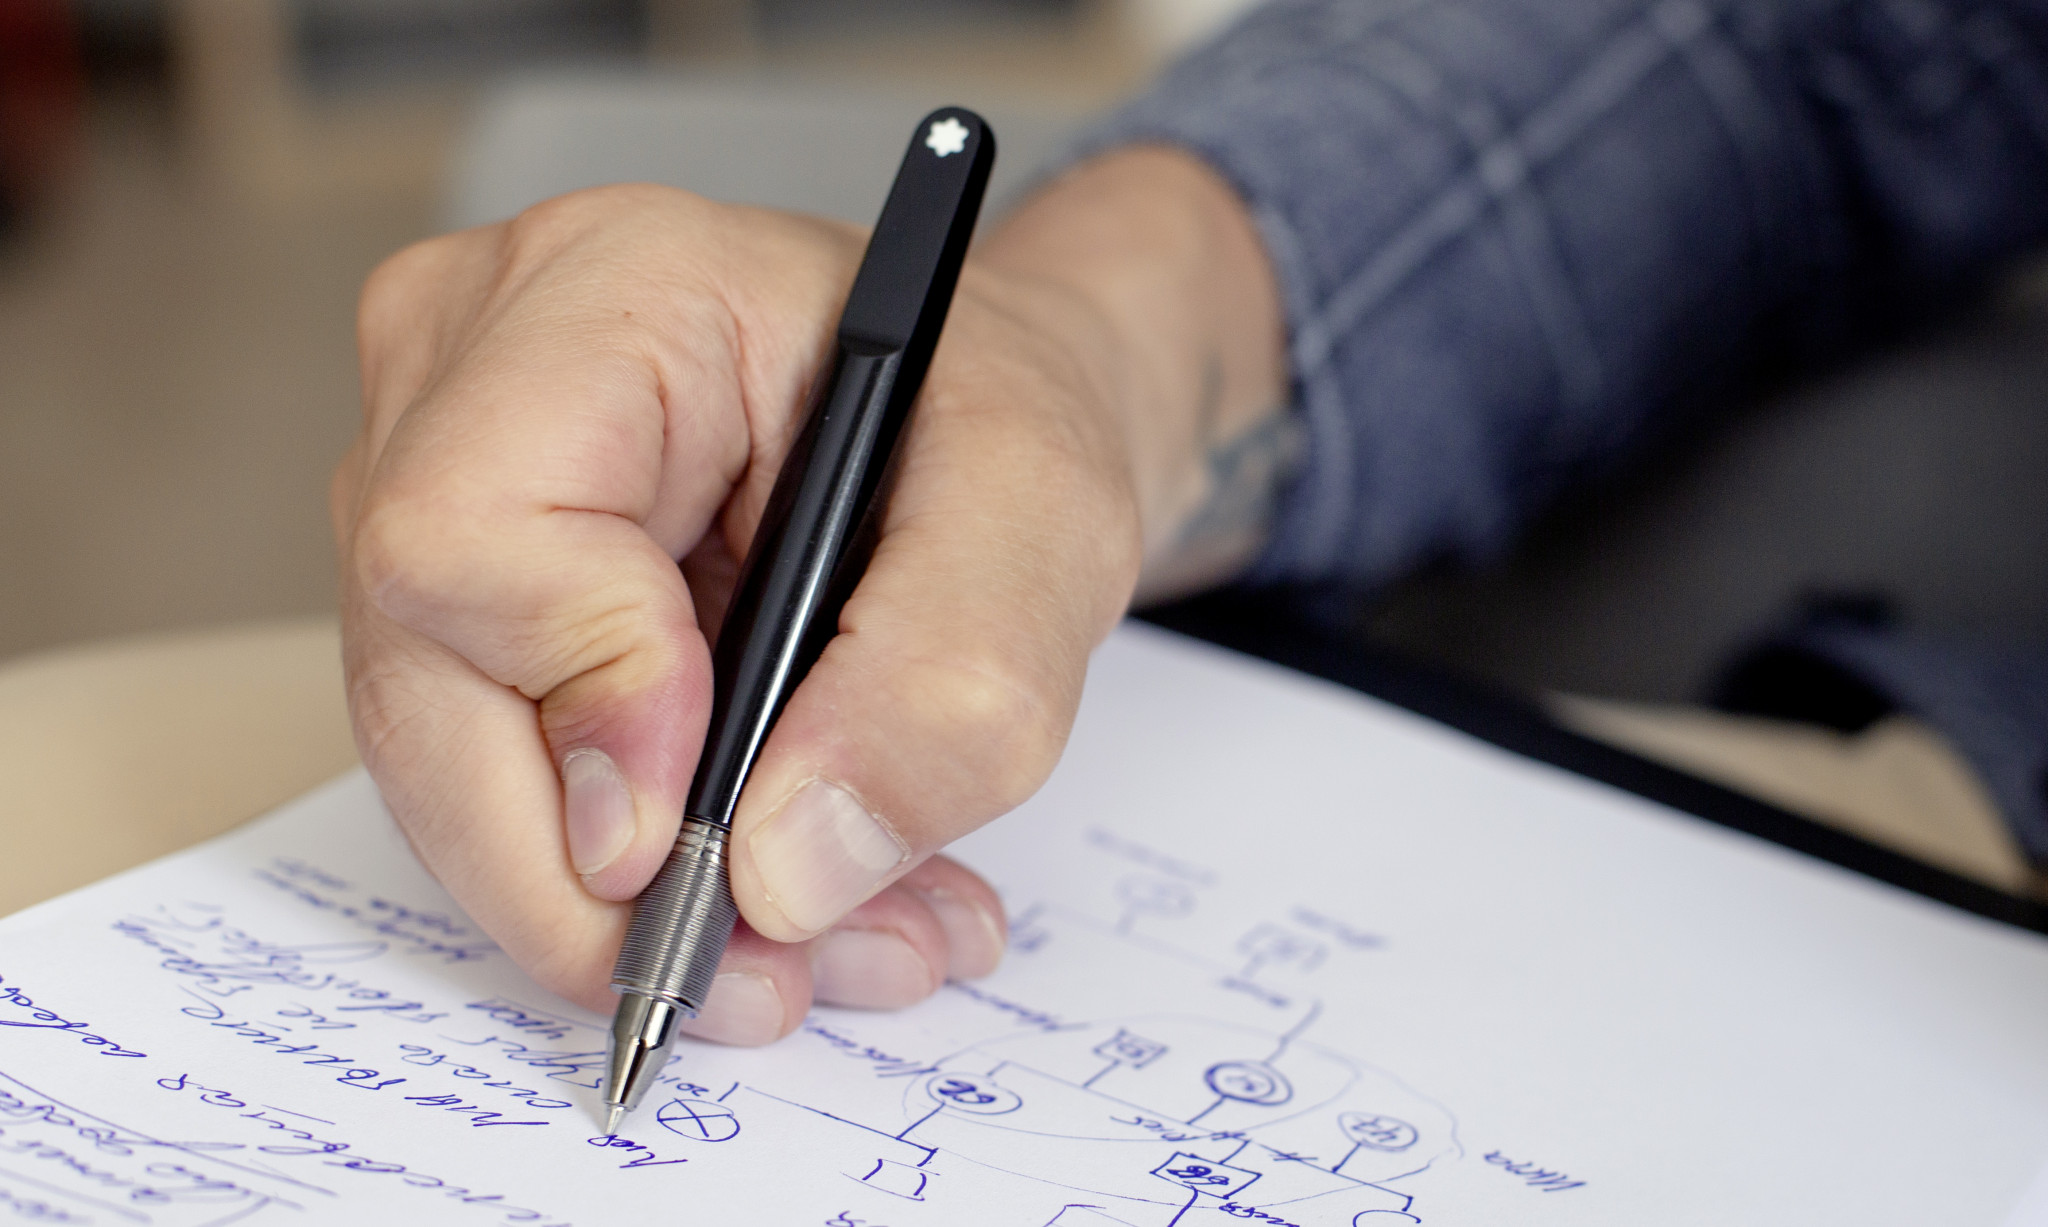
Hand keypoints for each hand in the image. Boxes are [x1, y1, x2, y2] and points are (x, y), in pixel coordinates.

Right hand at [331, 148, 1285, 1042]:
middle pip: (425, 681)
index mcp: (606, 290)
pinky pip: (502, 767)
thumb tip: (779, 877)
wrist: (981, 409)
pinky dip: (644, 871)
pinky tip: (791, 895)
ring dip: (639, 904)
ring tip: (842, 939)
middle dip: (597, 886)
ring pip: (455, 758)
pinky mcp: (474, 587)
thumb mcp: (1044, 523)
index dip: (575, 714)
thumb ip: (944, 687)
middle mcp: (476, 374)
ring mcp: (445, 479)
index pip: (468, 531)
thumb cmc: (998, 412)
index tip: (701, 849)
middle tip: (775, 980)